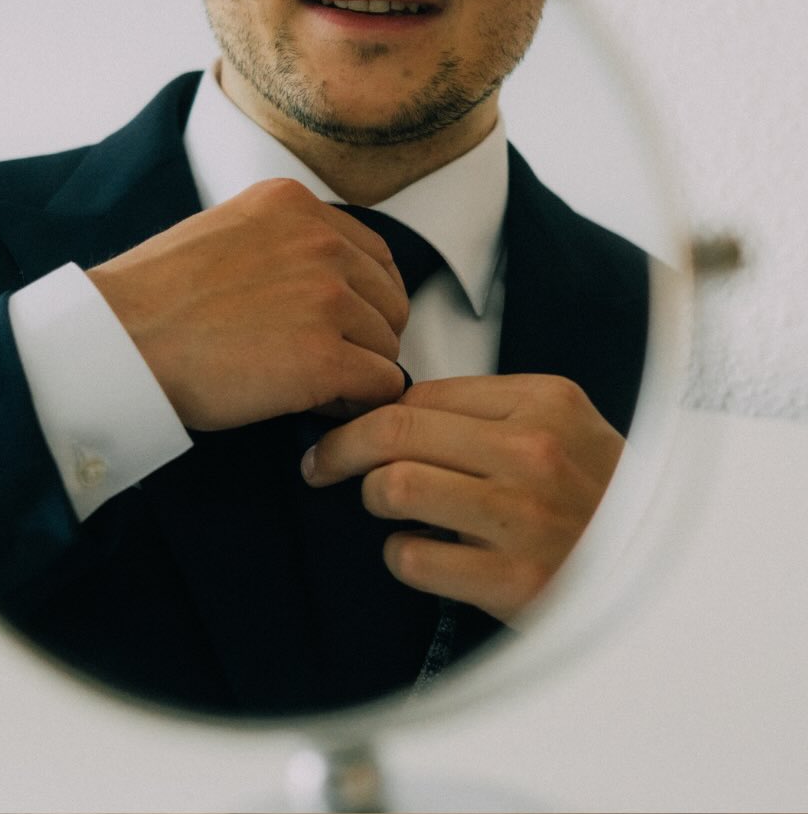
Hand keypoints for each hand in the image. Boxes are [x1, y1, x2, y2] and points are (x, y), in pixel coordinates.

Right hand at [86, 179, 408, 430]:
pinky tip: (317, 407)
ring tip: (311, 387)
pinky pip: (381, 386)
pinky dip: (356, 404)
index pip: (374, 255)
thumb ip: (280, 243)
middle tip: (329, 363)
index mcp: (294, 206)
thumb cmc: (153, 297)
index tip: (342, 326)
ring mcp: (326, 299)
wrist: (117, 340)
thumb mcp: (225, 231)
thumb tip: (322, 281)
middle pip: (389, 301)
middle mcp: (320, 242)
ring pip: (387, 346)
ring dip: (359, 372)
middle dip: (367, 337)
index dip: (364, 299)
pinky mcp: (323, 357)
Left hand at [300, 374, 624, 621]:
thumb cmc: (596, 493)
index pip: (422, 393)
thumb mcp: (560, 426)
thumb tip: (391, 409)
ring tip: (381, 505)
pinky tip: (419, 550)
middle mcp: (535, 453)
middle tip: (321, 462)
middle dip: (341, 446)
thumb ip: (487, 411)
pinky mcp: (514, 582)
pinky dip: (400, 554)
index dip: (370, 409)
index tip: (346, 424)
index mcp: (544, 402)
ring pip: (395, 486)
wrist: (656, 570)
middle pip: (396, 429)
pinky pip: (412, 556)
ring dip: (372, 497)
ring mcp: (525, 518)